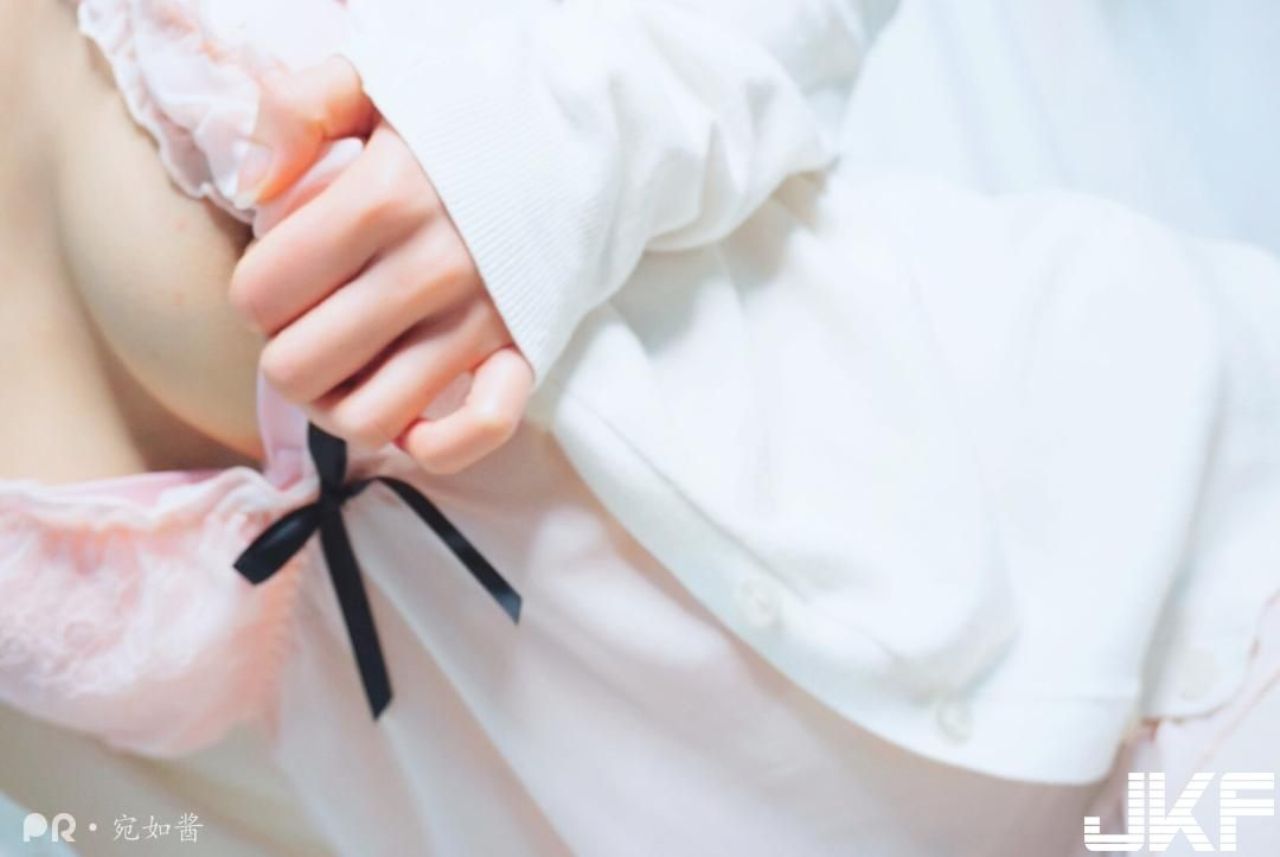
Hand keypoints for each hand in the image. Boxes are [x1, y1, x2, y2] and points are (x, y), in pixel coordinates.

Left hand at [230, 58, 532, 473]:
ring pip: (369, 418)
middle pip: (298, 370)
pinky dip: (434, 442)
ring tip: (346, 368)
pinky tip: (410, 418)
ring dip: (339, 405)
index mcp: (382, 200)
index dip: (253, 293)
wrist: (582, 136)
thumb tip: (250, 189)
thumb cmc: (466, 119)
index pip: (261, 294)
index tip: (281, 272)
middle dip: (285, 352)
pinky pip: (478, 431)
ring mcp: (481, 321)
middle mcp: (430, 271)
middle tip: (308, 321)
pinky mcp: (525, 351)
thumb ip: (296, 113)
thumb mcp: (376, 81)